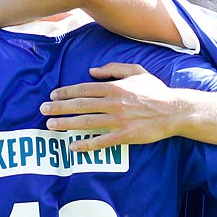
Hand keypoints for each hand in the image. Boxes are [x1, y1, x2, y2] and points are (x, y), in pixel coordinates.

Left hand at [41, 64, 184, 152]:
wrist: (174, 111)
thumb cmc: (156, 91)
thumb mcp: (137, 71)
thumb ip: (113, 69)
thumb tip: (92, 71)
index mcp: (115, 87)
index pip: (84, 89)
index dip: (66, 92)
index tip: (53, 95)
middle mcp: (113, 103)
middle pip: (80, 105)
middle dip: (58, 108)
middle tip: (43, 111)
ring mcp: (118, 120)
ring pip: (86, 122)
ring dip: (66, 124)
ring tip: (50, 126)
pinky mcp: (124, 136)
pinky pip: (101, 142)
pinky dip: (86, 145)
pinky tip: (73, 146)